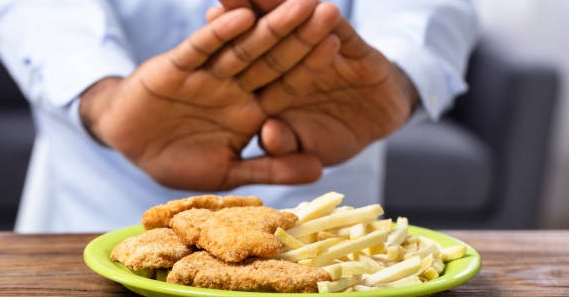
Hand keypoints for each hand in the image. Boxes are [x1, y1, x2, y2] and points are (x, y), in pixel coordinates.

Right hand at [79, 2, 339, 190]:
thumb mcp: (227, 172)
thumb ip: (271, 168)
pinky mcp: (176, 67)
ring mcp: (207, 75)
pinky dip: (218, 34)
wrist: (129, 144)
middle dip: (300, 36)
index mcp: (250, 111)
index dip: (311, 66)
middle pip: (272, 59)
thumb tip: (321, 170)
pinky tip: (241, 16)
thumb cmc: (178, 158)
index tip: (339, 45)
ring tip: (298, 3)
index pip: (287, 86)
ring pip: (242, 47)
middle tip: (328, 10)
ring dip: (269, 27)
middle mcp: (234, 88)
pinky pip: (199, 49)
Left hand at [220, 1, 418, 164]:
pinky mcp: (355, 50)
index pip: (251, 61)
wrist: (380, 122)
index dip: (232, 39)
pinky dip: (332, 24)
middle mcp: (296, 63)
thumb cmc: (337, 137)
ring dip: (286, 9)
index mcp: (275, 85)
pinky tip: (320, 7)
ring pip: (303, 29)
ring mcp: (325, 53)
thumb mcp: (308, 149)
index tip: (213, 17)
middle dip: (250, 11)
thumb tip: (268, 133)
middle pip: (269, 36)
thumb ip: (285, 148)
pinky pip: (342, 34)